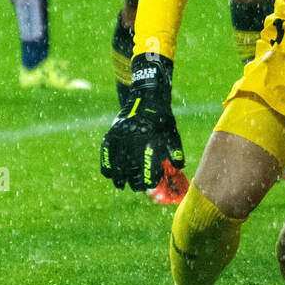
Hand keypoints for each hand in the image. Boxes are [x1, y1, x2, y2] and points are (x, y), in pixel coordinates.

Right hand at [100, 54, 184, 191]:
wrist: (147, 97)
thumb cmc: (162, 119)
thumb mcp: (172, 133)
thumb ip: (175, 151)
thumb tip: (178, 167)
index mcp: (151, 141)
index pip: (148, 168)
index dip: (148, 180)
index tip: (149, 185)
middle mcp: (134, 140)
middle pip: (132, 169)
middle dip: (134, 181)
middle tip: (136, 187)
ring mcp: (121, 137)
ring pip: (117, 164)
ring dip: (118, 177)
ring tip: (121, 185)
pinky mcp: (112, 133)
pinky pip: (106, 153)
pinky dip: (106, 165)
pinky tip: (109, 174)